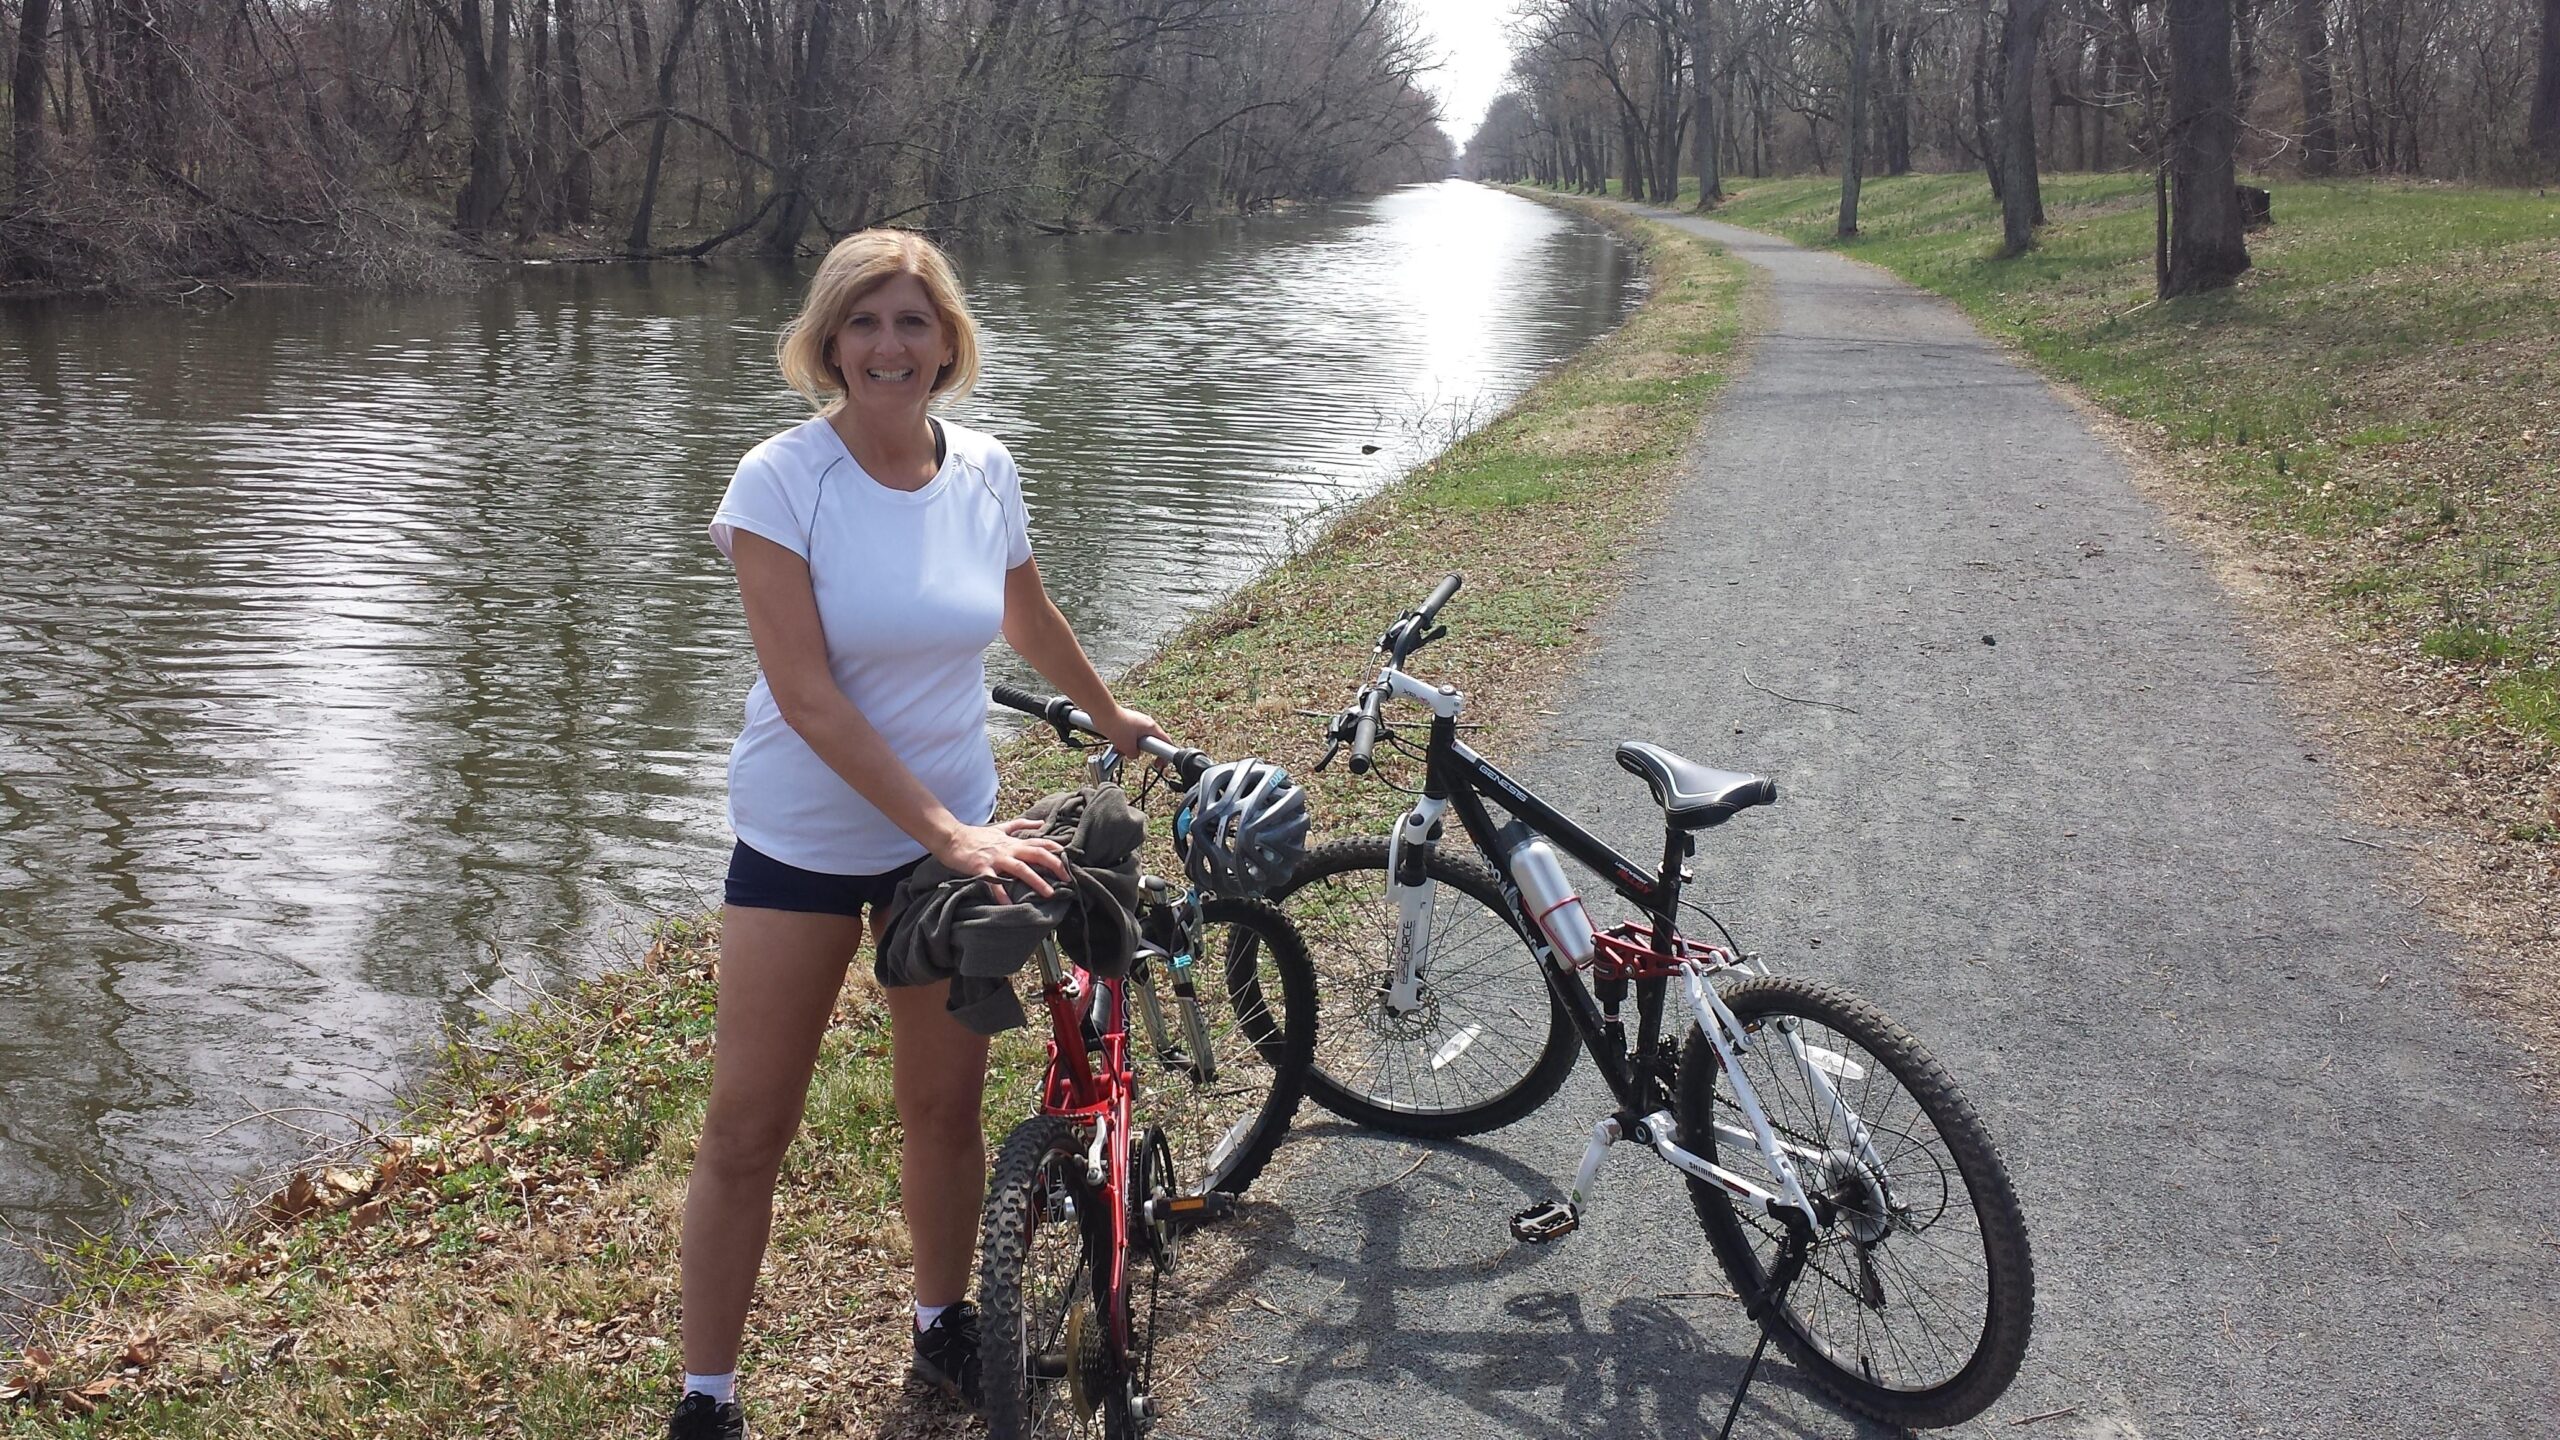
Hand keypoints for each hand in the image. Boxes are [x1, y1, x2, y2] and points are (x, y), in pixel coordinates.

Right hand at [934, 819, 1069, 899]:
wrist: (952, 838)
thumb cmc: (977, 836)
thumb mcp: (1001, 828)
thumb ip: (1020, 826)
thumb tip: (1039, 823)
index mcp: (1013, 841)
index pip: (1040, 843)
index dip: (1056, 849)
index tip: (1070, 859)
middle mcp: (1008, 849)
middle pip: (1036, 854)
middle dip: (1054, 865)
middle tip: (1068, 879)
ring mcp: (996, 859)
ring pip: (1020, 868)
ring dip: (1036, 880)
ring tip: (1049, 893)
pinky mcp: (981, 868)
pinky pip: (993, 883)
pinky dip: (1001, 894)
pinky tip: (1009, 905)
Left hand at [1092, 704, 1167, 760]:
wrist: (1103, 713)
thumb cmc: (1116, 725)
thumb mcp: (1128, 748)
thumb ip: (1134, 754)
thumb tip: (1134, 755)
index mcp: (1151, 727)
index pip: (1166, 742)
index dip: (1165, 756)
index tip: (1160, 764)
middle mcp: (1146, 722)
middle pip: (1152, 741)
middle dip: (1146, 751)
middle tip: (1144, 759)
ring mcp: (1137, 721)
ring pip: (1140, 738)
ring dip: (1133, 747)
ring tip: (1123, 750)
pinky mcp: (1128, 721)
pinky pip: (1131, 735)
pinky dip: (1126, 741)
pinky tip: (1117, 745)